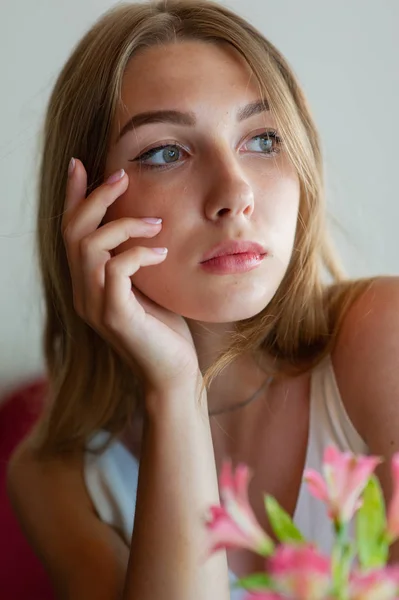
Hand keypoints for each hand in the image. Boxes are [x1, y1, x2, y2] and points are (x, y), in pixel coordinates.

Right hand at [62, 159, 200, 397]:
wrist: (173, 373)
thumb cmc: (165, 328)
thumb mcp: (147, 285)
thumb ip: (135, 259)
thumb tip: (148, 220)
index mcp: (88, 283)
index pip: (71, 232)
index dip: (73, 197)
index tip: (80, 164)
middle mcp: (83, 292)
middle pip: (73, 232)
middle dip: (96, 198)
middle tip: (123, 177)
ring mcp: (94, 305)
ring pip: (89, 247)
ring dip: (124, 225)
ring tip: (157, 223)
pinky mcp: (114, 316)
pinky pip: (116, 269)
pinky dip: (138, 253)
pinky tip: (162, 254)